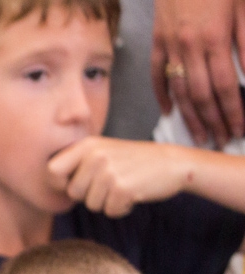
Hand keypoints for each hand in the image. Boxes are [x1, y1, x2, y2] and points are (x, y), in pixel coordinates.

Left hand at [46, 139, 192, 216]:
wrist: (173, 163)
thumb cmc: (134, 162)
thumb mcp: (104, 152)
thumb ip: (78, 163)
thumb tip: (51, 184)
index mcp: (88, 145)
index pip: (51, 170)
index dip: (59, 184)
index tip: (77, 185)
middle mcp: (96, 156)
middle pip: (73, 193)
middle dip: (90, 195)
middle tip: (112, 183)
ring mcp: (109, 171)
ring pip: (92, 205)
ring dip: (108, 202)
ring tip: (125, 186)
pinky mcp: (122, 188)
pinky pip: (110, 211)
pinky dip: (122, 208)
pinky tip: (134, 194)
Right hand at [152, 0, 244, 146]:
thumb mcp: (244, 8)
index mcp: (215, 37)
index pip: (226, 85)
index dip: (233, 110)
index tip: (238, 128)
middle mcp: (190, 46)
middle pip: (200, 94)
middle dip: (212, 120)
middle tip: (220, 139)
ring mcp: (170, 45)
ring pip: (178, 89)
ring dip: (189, 116)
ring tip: (198, 134)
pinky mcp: (158, 40)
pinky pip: (158, 73)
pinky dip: (163, 95)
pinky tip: (170, 111)